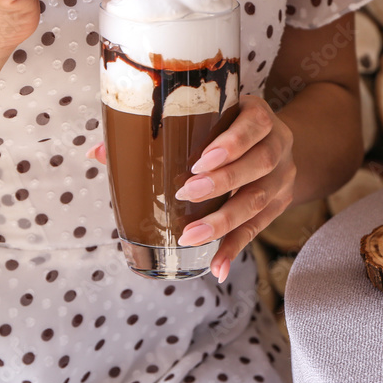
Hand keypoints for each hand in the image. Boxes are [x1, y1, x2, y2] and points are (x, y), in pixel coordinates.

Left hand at [88, 96, 296, 282]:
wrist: (272, 141)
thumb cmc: (224, 127)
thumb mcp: (206, 117)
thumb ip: (158, 132)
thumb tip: (99, 152)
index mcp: (258, 115)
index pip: (254, 124)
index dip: (232, 143)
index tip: (200, 161)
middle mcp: (278, 144)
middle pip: (259, 164)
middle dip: (222, 182)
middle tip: (186, 194)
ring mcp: (282, 176)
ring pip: (260, 199)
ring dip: (225, 220)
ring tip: (192, 236)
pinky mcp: (279, 204)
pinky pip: (258, 229)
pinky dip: (235, 248)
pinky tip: (218, 266)